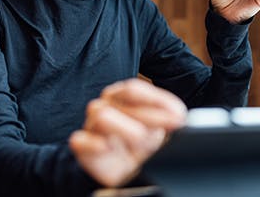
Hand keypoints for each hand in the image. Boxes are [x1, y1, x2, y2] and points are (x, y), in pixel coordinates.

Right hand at [69, 78, 186, 186]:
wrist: (129, 171)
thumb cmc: (144, 143)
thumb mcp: (163, 126)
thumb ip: (171, 115)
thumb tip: (179, 117)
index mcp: (121, 96)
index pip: (132, 89)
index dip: (156, 101)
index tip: (177, 117)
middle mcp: (104, 106)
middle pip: (119, 101)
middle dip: (148, 117)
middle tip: (165, 132)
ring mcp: (92, 127)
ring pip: (101, 116)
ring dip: (126, 129)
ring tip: (141, 142)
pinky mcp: (83, 149)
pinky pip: (80, 141)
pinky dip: (94, 144)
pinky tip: (108, 147)